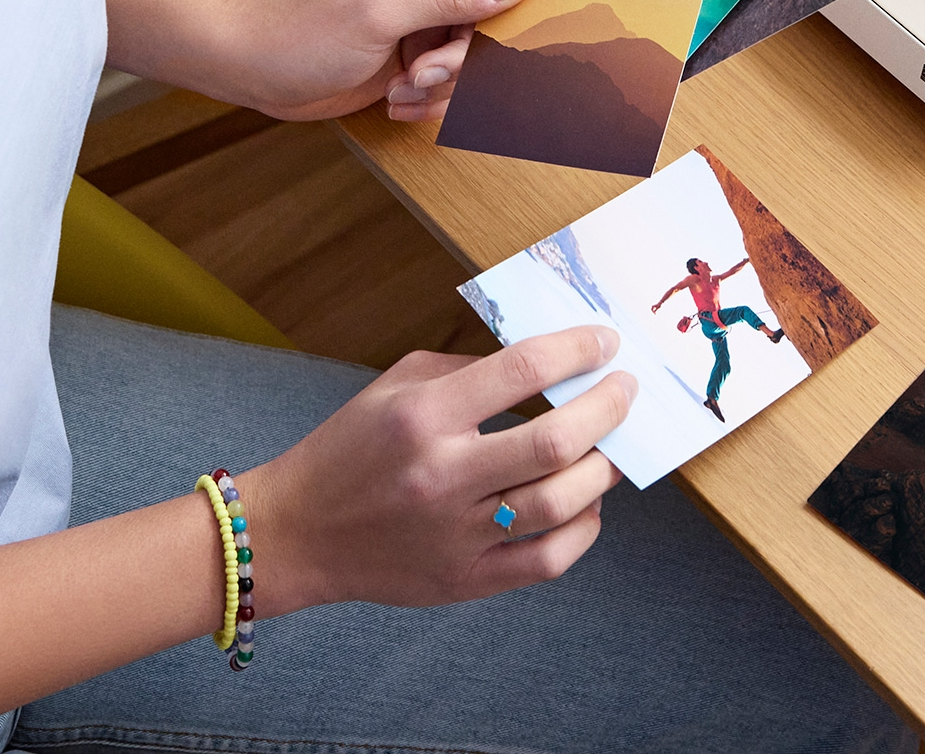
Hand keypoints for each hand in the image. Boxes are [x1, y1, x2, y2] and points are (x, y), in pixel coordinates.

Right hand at [238, 328, 634, 613]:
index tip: (605, 343)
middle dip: (607, 408)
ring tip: (613, 447)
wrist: (299, 532)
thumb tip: (545, 361)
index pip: (521, 370)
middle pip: (554, 440)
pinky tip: (587, 504)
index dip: (576, 350)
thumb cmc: (350, 447)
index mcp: (424, 415)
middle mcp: (443, 475)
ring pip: (560, 503)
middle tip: (626, 390)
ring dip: (602, 469)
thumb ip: (469, 369)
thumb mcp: (398, 384)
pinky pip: (547, 560)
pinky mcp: (465, 581)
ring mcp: (457, 535)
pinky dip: (583, 530)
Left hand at [239, 0, 529, 122]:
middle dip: (465, 59)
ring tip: (402, 87)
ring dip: (444, 86)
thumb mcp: (381, 15)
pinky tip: (396, 100)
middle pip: (493, 20)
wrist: (259, 72)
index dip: (505, 1)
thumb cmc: (305, 32)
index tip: (488, 35)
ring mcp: (426, 21)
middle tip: (423, 72)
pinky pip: (452, 83)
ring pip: (475, 59)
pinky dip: (429, 101)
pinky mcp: (417, 56)